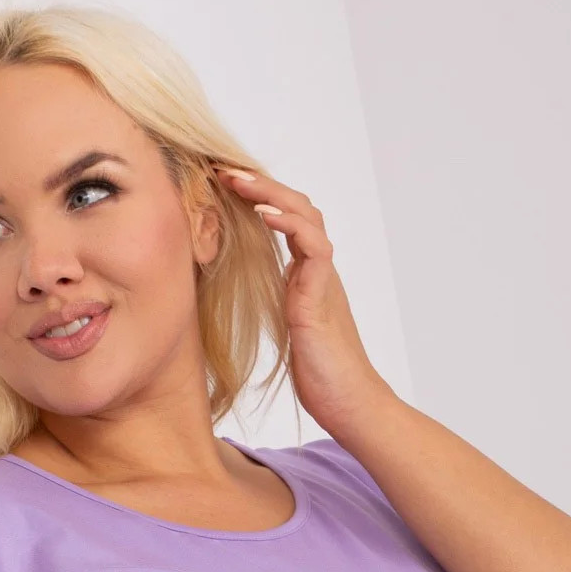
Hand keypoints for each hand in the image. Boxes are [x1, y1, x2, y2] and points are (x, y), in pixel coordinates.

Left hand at [212, 164, 393, 436]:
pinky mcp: (322, 296)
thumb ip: (274, 308)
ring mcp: (323, 279)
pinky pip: (312, 245)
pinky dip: (288, 223)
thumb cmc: (320, 376)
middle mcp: (317, 269)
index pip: (283, 221)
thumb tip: (242, 299)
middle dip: (257, 183)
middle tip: (220, 167)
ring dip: (269, 191)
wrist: (351, 404)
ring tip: (235, 177)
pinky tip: (261, 212)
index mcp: (305, 276)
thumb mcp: (285, 332)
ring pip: (305, 215)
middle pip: (294, 207)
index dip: (255, 198)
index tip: (219, 184)